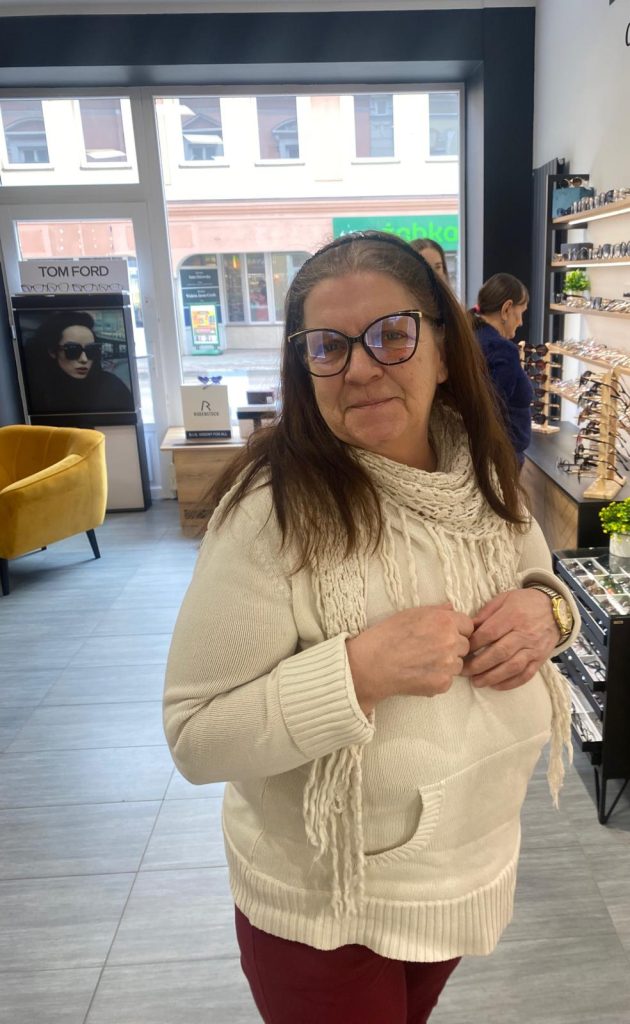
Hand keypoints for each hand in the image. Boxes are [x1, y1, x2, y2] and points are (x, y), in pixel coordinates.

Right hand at [347, 604, 473, 714]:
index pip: (468, 625)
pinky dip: (438, 678)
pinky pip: (448, 679)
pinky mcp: (442, 684)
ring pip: (458, 664)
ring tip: (423, 662)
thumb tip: (451, 608)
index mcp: (444, 621)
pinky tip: (420, 673)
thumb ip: (436, 611)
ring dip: (447, 663)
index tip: (444, 634)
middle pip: (465, 645)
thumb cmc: (386, 636)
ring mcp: (448, 665)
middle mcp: (450, 642)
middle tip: (430, 649)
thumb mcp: (410, 614)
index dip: (457, 629)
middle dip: (453, 647)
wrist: (371, 664)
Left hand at [461, 588, 557, 690]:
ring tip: (476, 682)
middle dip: (479, 664)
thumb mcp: (504, 599)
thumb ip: (486, 613)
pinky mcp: (540, 659)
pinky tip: (495, 686)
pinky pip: (526, 675)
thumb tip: (468, 628)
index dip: (474, 644)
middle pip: (499, 652)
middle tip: (463, 671)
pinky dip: (510, 683)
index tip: (462, 650)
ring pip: (512, 667)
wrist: (557, 610)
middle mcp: (524, 634)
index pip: (490, 633)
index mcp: (513, 616)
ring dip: (492, 677)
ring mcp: (534, 648)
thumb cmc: (525, 603)